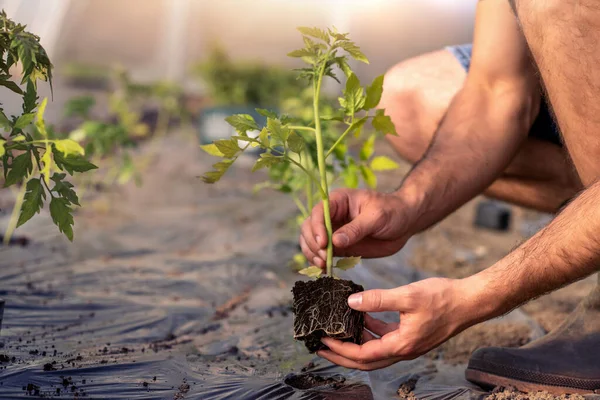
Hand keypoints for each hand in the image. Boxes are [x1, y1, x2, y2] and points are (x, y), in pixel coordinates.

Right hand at [300, 188, 414, 268]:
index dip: (317, 227)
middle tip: (324, 257)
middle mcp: (331, 215)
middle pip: (308, 227)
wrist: (404, 222)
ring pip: (310, 241)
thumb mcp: (376, 217)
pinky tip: (324, 270)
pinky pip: (322, 254)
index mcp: (338, 200)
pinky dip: (319, 262)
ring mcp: (332, 231)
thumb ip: (356, 229)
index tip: (324, 243)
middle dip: (312, 243)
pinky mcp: (337, 246)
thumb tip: (335, 242)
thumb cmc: (392, 211)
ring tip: (323, 265)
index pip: (318, 212)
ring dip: (312, 254)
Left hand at [317, 278, 474, 369]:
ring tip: (337, 332)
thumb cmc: (443, 298)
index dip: (340, 351)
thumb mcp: (407, 295)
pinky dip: (370, 332)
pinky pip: (384, 339)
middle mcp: (403, 350)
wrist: (470, 301)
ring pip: (374, 351)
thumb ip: (378, 300)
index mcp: (400, 345)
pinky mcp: (411, 336)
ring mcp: (407, 344)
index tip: (323, 342)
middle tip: (322, 347)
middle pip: (365, 361)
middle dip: (342, 356)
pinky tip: (361, 317)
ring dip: (355, 344)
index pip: (362, 355)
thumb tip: (350, 302)